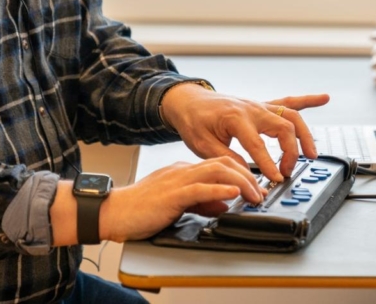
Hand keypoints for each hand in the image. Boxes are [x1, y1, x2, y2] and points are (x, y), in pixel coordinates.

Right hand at [99, 156, 263, 242]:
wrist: (113, 211)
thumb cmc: (141, 209)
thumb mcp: (177, 204)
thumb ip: (201, 203)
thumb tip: (225, 204)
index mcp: (184, 171)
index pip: (220, 165)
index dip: (242, 174)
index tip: (257, 187)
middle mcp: (183, 171)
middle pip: (223, 163)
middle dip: (248, 176)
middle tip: (262, 191)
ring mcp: (177, 181)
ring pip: (216, 172)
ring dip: (240, 182)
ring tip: (255, 194)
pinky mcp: (171, 195)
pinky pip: (199, 189)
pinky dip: (219, 190)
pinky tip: (233, 194)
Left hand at [160, 84, 329, 181]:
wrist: (188, 101)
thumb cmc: (194, 121)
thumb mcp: (202, 145)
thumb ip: (226, 159)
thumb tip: (246, 174)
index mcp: (236, 118)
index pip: (258, 145)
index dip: (269, 164)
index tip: (276, 179)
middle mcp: (252, 108)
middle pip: (283, 128)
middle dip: (290, 152)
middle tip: (287, 172)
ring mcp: (259, 106)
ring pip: (290, 116)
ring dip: (304, 134)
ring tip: (312, 153)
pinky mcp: (262, 106)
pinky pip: (288, 102)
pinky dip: (307, 100)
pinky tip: (323, 98)